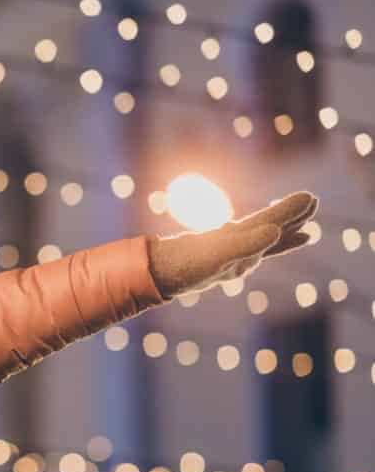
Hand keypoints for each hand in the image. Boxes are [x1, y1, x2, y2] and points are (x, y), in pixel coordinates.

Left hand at [147, 191, 316, 297]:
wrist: (158, 274)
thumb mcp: (219, 255)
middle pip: (271, 225)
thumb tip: (274, 230)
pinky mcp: (226, 265)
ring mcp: (232, 253)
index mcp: (239, 235)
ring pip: (264, 241)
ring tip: (307, 232)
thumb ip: (247, 243)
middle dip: (291, 217)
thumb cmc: (186, 265)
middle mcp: (238, 241)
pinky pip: (253, 256)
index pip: (270, 219)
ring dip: (284, 235)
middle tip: (312, 202)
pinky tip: (268, 252)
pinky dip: (265, 253)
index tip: (309, 198)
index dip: (289, 210)